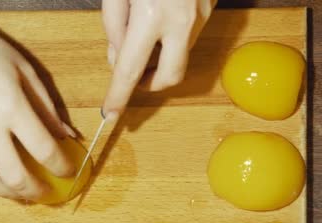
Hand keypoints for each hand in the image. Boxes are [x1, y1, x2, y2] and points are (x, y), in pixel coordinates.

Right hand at [0, 0, 73, 199]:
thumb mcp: (24, 70)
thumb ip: (47, 106)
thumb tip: (66, 136)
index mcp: (11, 106)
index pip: (44, 150)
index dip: (62, 166)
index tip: (69, 171)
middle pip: (16, 177)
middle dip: (36, 191)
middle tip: (46, 193)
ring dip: (10, 194)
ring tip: (23, 194)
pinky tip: (0, 176)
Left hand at [101, 0, 216, 119]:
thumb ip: (113, 23)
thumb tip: (118, 56)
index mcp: (152, 14)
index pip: (130, 70)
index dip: (119, 96)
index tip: (110, 113)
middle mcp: (182, 20)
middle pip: (170, 76)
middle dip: (151, 83)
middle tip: (136, 73)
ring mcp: (202, 15)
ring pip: (181, 52)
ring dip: (161, 51)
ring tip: (146, 22)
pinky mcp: (211, 8)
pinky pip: (189, 33)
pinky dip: (173, 32)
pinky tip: (164, 7)